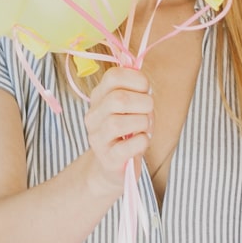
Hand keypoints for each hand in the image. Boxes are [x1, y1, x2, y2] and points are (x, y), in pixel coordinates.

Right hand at [82, 66, 151, 195]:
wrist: (113, 166)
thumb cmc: (128, 131)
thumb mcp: (131, 106)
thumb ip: (135, 89)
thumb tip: (144, 77)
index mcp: (98, 97)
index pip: (113, 76)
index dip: (137, 79)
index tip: (145, 90)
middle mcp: (93, 116)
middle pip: (118, 99)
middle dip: (144, 103)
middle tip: (148, 112)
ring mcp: (98, 138)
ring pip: (120, 122)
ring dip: (143, 123)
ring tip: (144, 128)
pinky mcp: (109, 159)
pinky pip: (130, 145)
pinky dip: (143, 141)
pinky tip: (141, 141)